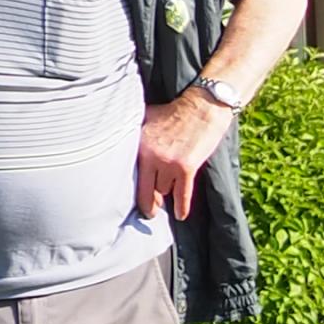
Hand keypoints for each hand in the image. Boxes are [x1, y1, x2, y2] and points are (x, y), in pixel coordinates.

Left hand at [137, 87, 235, 219]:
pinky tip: (180, 215)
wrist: (202, 107)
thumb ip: (135, 129)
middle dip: (149, 202)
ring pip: (164, 190)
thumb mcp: (147, 116)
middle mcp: (152, 156)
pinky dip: (182, 207)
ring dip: (167, 194)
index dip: (133, 189)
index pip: (132, 175)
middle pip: (148, 188)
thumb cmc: (176, 111)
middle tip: (149, 211)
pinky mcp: (187, 167)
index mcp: (140, 144)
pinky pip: (182, 194)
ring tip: (166, 202)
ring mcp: (170, 163)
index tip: (133, 199)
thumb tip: (120, 133)